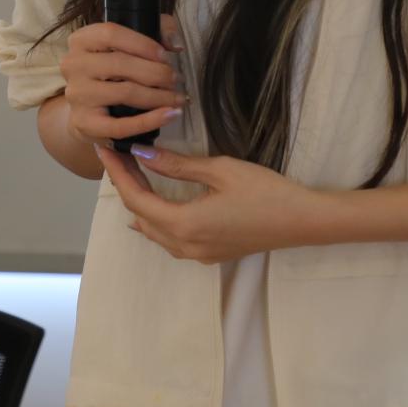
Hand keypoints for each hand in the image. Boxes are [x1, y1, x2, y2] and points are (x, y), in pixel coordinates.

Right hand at [59, 14, 186, 147]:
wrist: (88, 109)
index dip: (143, 43)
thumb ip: (157, 30)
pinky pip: (121, 125)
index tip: (166, 55)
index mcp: (81, 40)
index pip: (111, 33)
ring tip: (177, 97)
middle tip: (176, 79)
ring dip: (159, 96)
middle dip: (156, 72)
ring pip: (125, 92)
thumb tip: (175, 44)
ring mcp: (77, 95)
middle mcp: (73, 65)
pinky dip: (150, 121)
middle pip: (120, 64)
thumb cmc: (113, 71)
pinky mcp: (84, 123)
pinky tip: (170, 114)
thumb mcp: (130, 43)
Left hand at [93, 142, 333, 265]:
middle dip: (127, 186)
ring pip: (154, 232)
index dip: (118, 174)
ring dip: (140, 205)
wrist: (302, 221)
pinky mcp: (211, 254)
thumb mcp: (220, 170)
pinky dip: (155, 221)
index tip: (105, 151)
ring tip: (132, 175)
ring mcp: (198, 254)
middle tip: (118, 156)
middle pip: (141, 216)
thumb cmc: (265, 192)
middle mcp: (185, 246)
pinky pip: (170, 240)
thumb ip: (177, 166)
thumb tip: (142, 154)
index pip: (136, 199)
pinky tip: (152, 211)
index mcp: (184, 225)